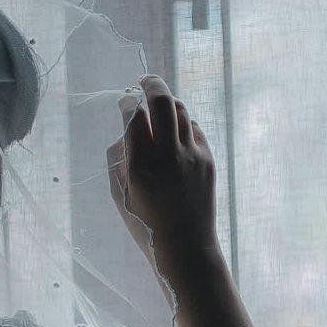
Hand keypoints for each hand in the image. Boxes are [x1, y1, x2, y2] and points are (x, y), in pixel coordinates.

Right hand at [106, 73, 219, 272]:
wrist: (186, 246)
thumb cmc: (145, 222)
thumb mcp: (119, 194)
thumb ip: (118, 158)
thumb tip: (127, 128)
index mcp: (141, 166)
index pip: (134, 116)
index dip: (127, 103)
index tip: (125, 102)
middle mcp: (169, 157)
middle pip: (162, 102)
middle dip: (152, 84)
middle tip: (145, 80)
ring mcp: (192, 156)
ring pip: (181, 111)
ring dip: (168, 104)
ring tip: (159, 107)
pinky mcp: (208, 160)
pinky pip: (194, 129)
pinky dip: (182, 125)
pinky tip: (174, 134)